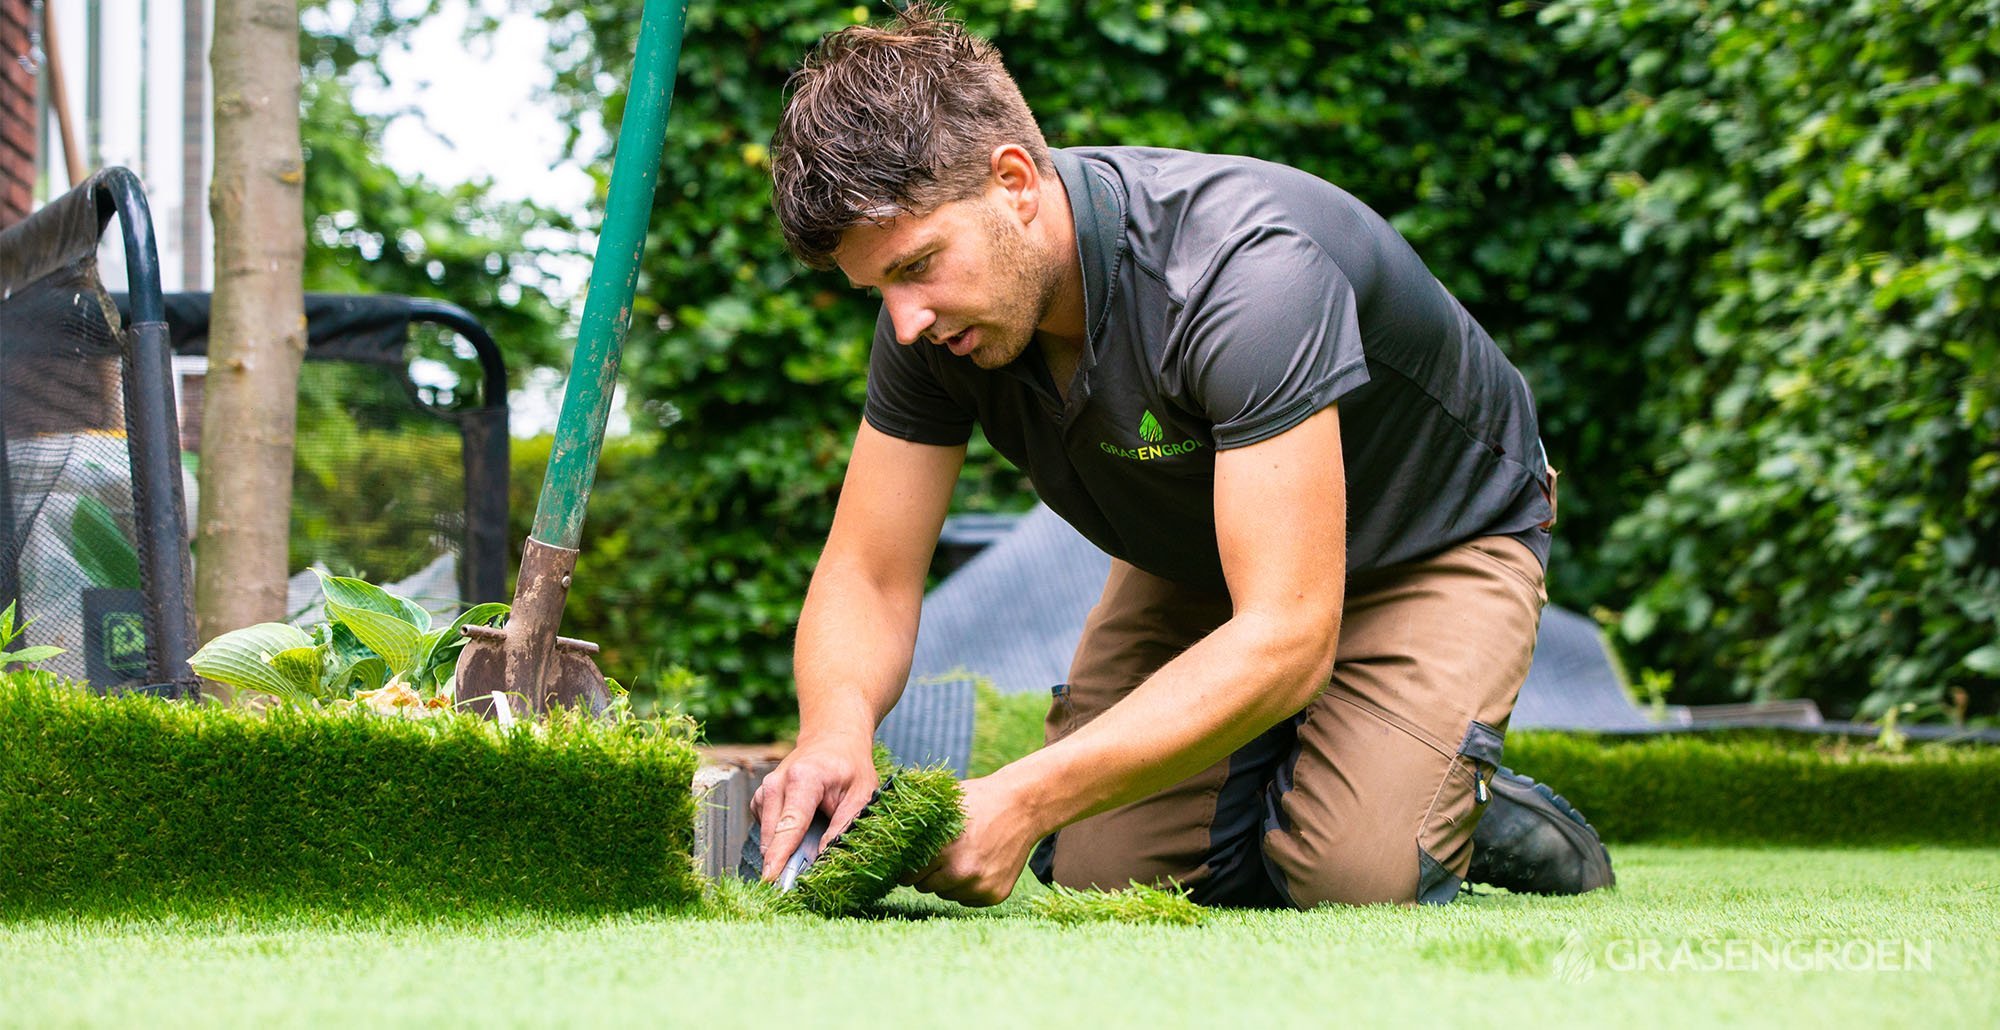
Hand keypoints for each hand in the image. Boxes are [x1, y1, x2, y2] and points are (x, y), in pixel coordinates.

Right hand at [753, 735, 878, 882]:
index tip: (770, 881)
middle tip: (800, 879)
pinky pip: (765, 828)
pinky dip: (780, 837)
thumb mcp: (862, 794)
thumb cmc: (851, 766)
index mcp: (804, 779)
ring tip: (810, 844)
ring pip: (766, 834)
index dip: (780, 856)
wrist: (833, 738)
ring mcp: (765, 789)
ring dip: (782, 849)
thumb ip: (843, 826)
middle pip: (772, 834)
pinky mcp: (761, 797)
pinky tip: (801, 828)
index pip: (789, 825)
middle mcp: (777, 783)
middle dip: (782, 861)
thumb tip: (823, 858)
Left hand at [906, 775, 1040, 905]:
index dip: (908, 866)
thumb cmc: (979, 800)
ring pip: (946, 894)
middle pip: (924, 887)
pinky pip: (968, 900)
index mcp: (944, 850)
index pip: (908, 875)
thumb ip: (918, 824)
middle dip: (927, 873)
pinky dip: (969, 887)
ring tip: (962, 856)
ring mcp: (979, 886)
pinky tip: (979, 864)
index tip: (912, 859)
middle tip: (940, 855)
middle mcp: (961, 873)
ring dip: (948, 881)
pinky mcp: (995, 895)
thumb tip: (884, 828)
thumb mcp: (945, 804)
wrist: (1023, 807)